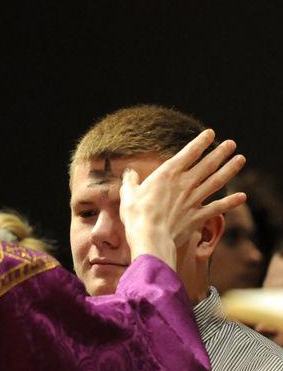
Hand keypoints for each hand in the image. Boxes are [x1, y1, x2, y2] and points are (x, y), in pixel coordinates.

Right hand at [120, 129, 246, 269]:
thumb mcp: (128, 195)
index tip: (210, 133)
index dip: (201, 142)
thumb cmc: (136, 215)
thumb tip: (129, 173)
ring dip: (230, 170)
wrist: (151, 237)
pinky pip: (217, 207)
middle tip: (232, 144)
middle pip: (207, 164)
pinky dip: (230, 202)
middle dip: (221, 152)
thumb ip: (130, 182)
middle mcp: (185, 183)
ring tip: (241, 159)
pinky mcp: (198, 216)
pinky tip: (242, 197)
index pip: (189, 152)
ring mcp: (194, 199)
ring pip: (216, 181)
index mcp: (168, 174)